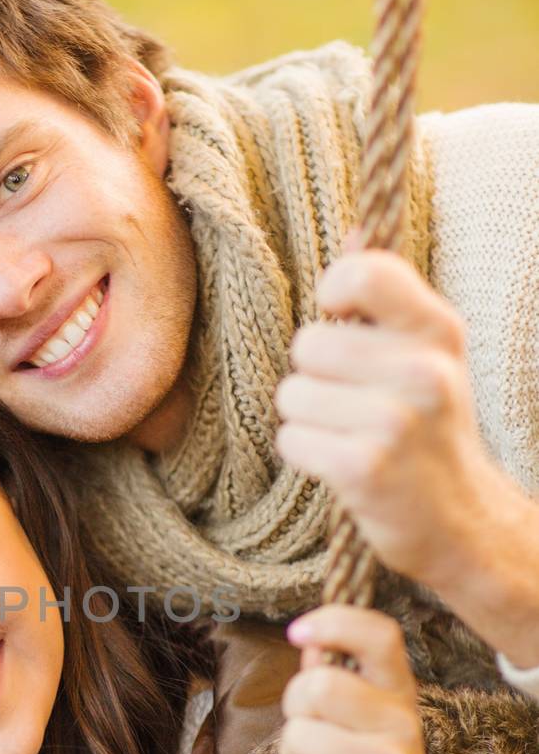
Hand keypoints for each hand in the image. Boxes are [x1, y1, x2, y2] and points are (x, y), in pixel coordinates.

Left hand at [273, 248, 507, 594]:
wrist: (461, 522)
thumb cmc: (428, 428)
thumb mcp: (424, 354)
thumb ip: (387, 297)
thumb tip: (354, 232)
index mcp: (438, 330)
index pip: (362, 274)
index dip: (333, 295)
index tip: (343, 322)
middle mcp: (424, 370)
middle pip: (308, 344)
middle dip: (314, 376)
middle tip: (352, 404)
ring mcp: (396, 421)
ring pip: (292, 395)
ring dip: (307, 420)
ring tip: (348, 436)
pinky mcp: (365, 468)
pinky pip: (292, 440)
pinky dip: (305, 455)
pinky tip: (340, 465)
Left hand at [277, 604, 458, 753]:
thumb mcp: (368, 729)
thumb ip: (339, 683)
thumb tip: (309, 640)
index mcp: (401, 698)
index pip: (379, 636)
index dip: (334, 622)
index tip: (299, 630)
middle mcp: (400, 727)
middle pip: (316, 686)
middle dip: (294, 710)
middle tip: (312, 736)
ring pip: (296, 736)